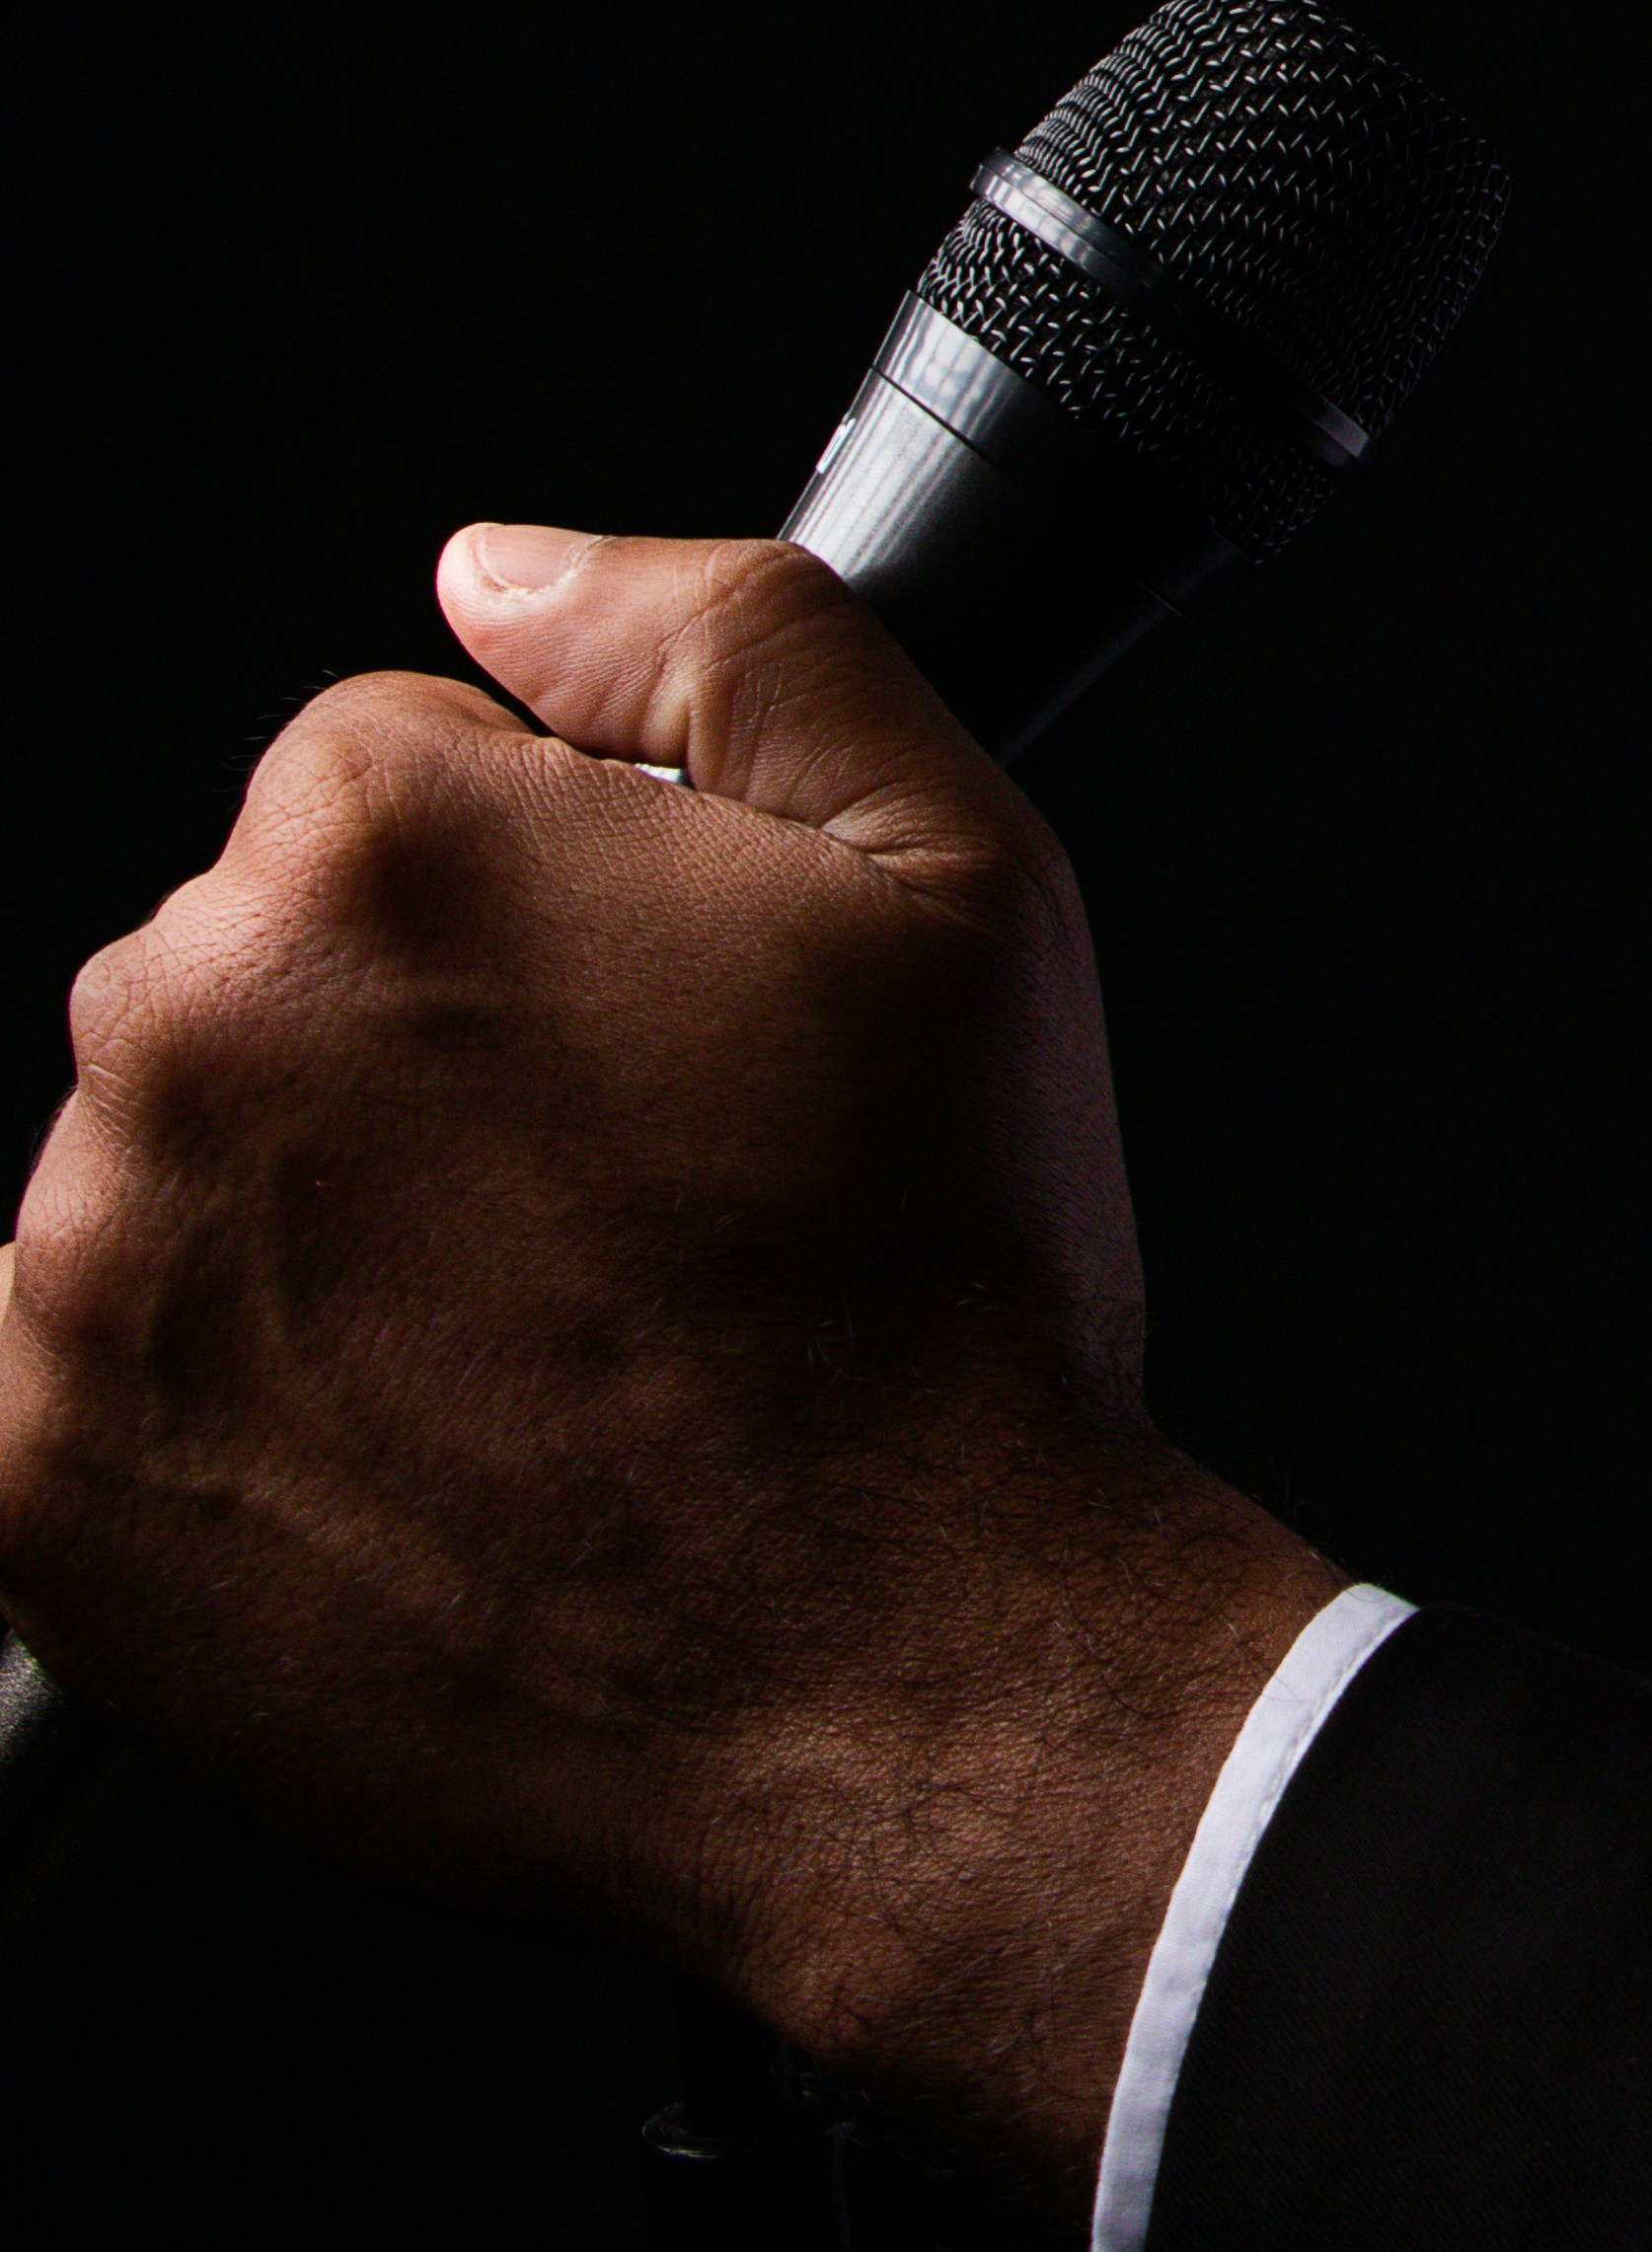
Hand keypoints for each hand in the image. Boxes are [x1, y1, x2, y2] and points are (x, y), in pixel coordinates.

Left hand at [0, 529, 1337, 2197]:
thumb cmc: (939, 1292)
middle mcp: (186, 1028)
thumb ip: (723, 631)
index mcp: (379, 844)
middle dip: (405, 1049)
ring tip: (524, 1350)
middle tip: (608, 1209)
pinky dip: (192, 1406)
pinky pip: (53, 1376)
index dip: (548, 891)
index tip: (643, 1035)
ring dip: (304, 1227)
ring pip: (166, 1163)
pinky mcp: (31, 1494)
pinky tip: (383, 1454)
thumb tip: (499, 574)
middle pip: (251, 958)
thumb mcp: (958, 864)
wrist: (903, 1677)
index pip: (383, 771)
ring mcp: (87, 1271)